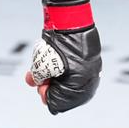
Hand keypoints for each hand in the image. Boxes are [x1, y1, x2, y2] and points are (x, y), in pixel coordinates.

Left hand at [26, 0, 101, 114]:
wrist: (72, 22)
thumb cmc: (57, 45)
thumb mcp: (42, 64)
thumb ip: (38, 79)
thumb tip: (35, 85)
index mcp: (79, 89)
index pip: (59, 104)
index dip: (45, 97)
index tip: (38, 87)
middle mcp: (89, 84)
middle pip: (66, 96)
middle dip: (50, 88)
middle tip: (39, 79)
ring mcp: (93, 74)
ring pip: (71, 85)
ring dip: (56, 80)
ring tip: (43, 70)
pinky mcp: (92, 64)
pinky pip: (77, 75)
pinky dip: (65, 72)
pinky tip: (54, 65)